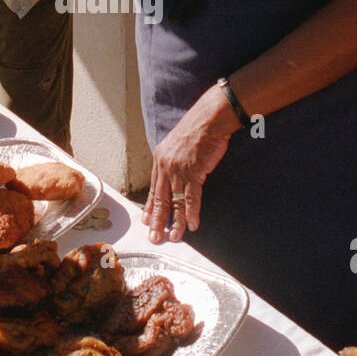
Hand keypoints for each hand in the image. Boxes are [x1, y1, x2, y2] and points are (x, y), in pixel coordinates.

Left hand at [142, 87, 238, 242]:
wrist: (209, 118)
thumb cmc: (197, 128)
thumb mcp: (178, 143)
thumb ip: (173, 159)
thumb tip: (176, 172)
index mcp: (160, 158)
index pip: (153, 188)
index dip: (150, 206)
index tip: (147, 220)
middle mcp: (165, 166)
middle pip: (160, 198)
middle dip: (157, 220)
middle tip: (154, 236)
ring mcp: (178, 170)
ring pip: (174, 202)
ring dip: (174, 222)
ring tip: (173, 237)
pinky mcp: (193, 172)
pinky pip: (191, 198)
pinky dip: (191, 213)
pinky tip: (192, 225)